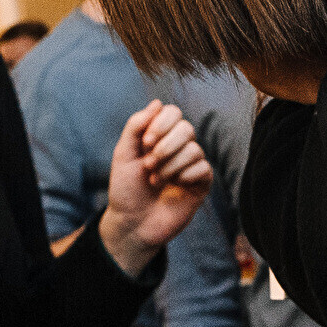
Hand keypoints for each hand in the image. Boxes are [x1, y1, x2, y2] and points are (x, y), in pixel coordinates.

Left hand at [98, 101, 214, 274]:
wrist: (132, 223)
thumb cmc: (126, 190)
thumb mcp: (123, 154)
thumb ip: (136, 125)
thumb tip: (157, 102)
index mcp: (159, 137)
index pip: (173, 113)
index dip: (161, 123)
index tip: (145, 142)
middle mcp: (178, 148)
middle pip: (186, 128)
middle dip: (165, 146)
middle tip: (149, 164)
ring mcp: (190, 165)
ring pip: (194, 149)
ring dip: (171, 165)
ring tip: (155, 180)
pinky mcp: (200, 184)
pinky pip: (203, 168)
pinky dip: (185, 175)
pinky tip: (174, 187)